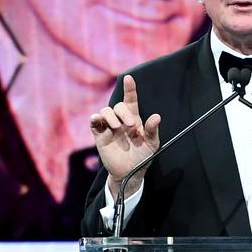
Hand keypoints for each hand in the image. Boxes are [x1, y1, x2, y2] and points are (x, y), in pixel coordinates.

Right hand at [90, 75, 159, 198]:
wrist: (131, 172)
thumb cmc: (143, 157)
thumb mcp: (152, 144)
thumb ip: (152, 130)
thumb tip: (157, 116)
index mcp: (134, 119)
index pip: (131, 100)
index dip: (129, 89)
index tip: (129, 78)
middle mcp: (121, 120)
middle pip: (118, 106)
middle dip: (123, 112)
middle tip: (131, 125)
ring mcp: (110, 128)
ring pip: (105, 111)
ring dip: (111, 116)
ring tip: (118, 128)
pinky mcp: (100, 136)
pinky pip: (94, 123)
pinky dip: (95, 119)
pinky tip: (98, 120)